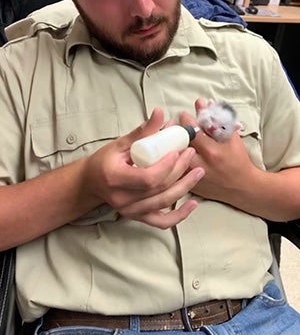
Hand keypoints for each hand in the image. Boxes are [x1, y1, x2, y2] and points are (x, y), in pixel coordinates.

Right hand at [83, 108, 204, 228]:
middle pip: (159, 188)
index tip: (177, 151)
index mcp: (116, 178)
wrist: (91, 182)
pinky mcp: (138, 217)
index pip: (147, 178)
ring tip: (198, 171)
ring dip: (184, 187)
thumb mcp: (121, 143)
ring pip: (164, 202)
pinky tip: (193, 204)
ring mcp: (131, 211)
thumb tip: (160, 113)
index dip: (166, 166)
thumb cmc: (105, 161)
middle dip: (180, 171)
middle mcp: (122, 199)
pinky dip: (179, 215)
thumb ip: (143, 131)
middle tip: (191, 153)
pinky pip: (161, 221)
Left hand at [179, 105, 255, 205]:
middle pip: (178, 144)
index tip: (182, 115)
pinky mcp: (189, 185)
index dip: (185, 120)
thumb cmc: (238, 160)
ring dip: (170, 146)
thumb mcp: (231, 137)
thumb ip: (217, 119)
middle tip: (172, 125)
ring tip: (170, 138)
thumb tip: (204, 103)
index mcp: (212, 152)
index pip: (192, 131)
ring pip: (173, 158)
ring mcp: (193, 177)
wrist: (242, 187)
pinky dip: (172, 160)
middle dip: (173, 133)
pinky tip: (172, 153)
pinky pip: (175, 171)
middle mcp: (201, 165)